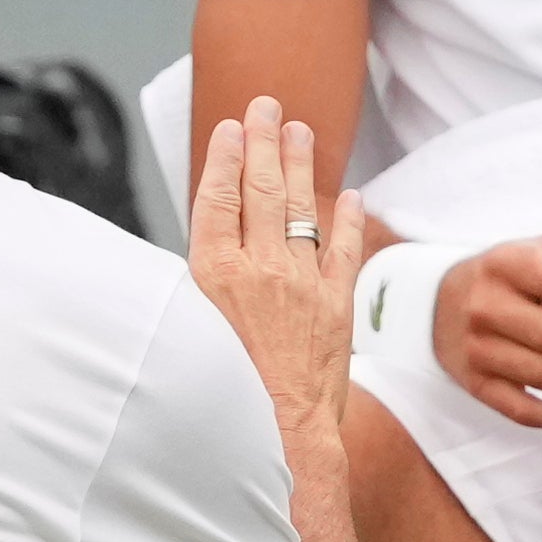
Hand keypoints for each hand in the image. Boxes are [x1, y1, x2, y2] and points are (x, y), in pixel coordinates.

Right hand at [189, 97, 356, 441]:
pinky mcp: (336, 304)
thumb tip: (216, 224)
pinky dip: (348, 222)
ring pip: (300, 209)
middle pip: (259, 192)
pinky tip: (349, 196)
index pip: (219, 199)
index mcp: (213, 276)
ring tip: (301, 131)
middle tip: (268, 104)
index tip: (232, 127)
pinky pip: (343, 250)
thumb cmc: (221, 388)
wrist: (274, 437)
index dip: (226, 158)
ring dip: (300, 166)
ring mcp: (300, 285)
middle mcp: (258, 273)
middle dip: (264, 142)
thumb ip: (209, 270)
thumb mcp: (193, 325)